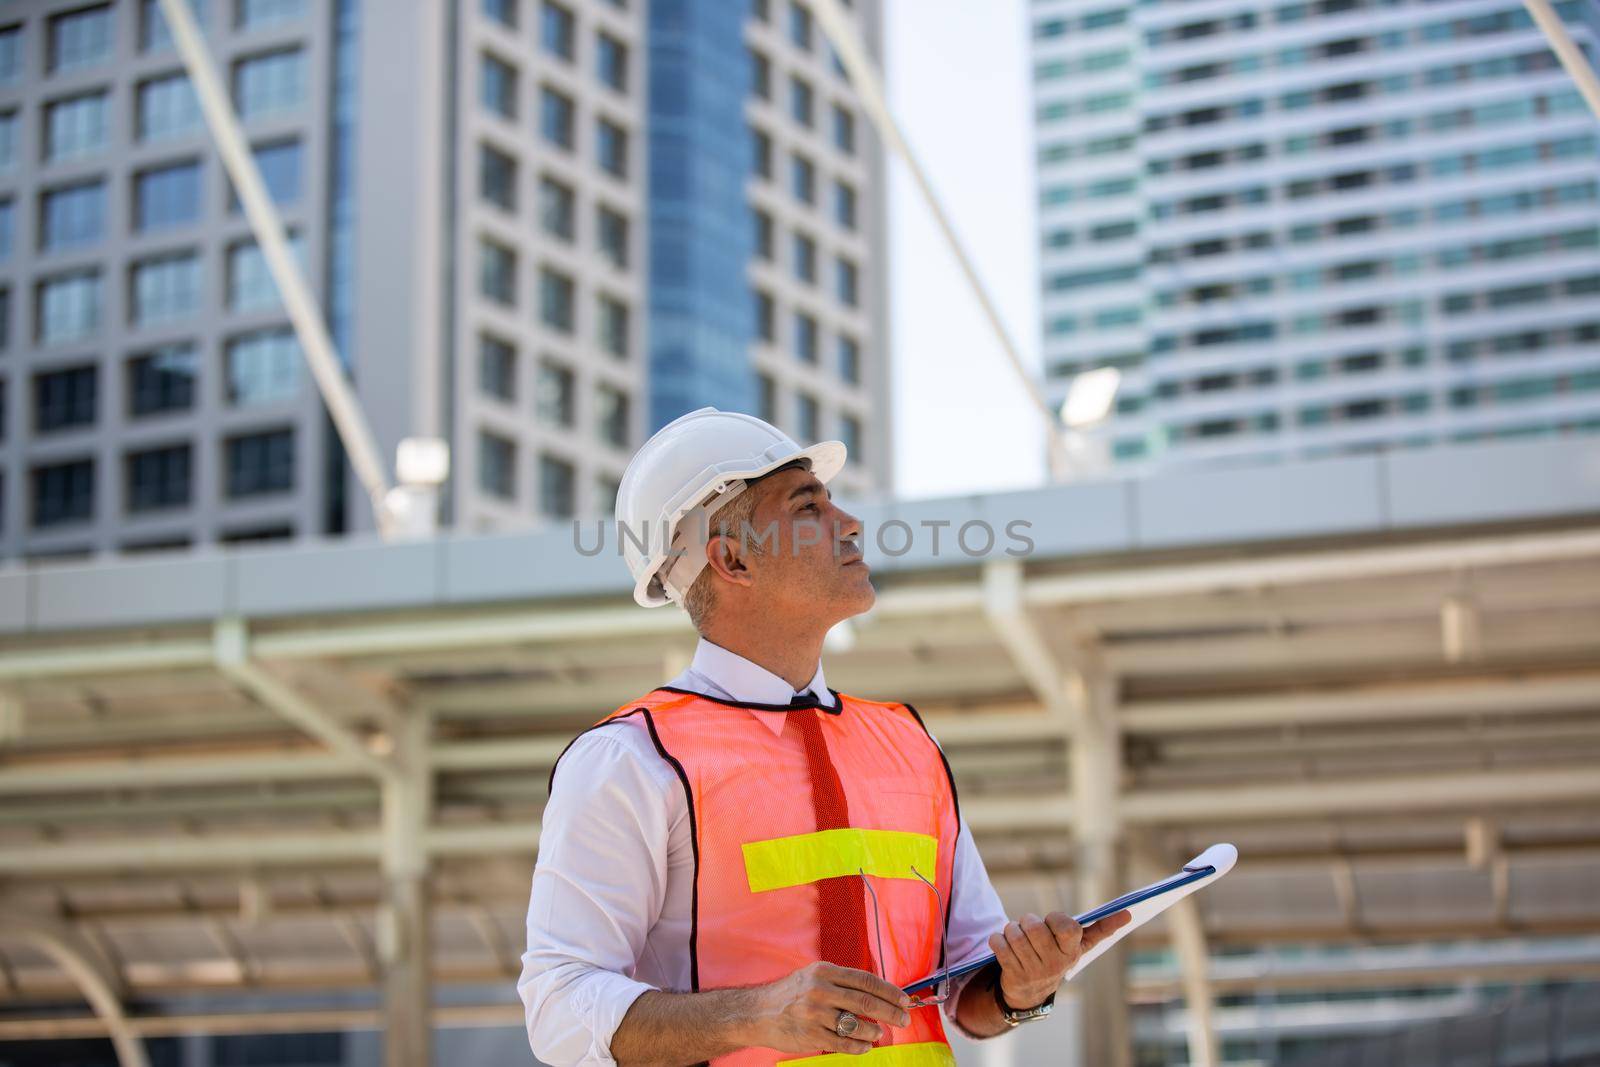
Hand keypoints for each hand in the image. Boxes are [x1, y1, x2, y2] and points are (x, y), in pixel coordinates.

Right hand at [743, 961, 912, 1055]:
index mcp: (824, 972)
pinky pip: (843, 1043)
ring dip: (874, 1030)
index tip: (904, 1000)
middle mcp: (820, 990)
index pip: (865, 980)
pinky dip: (859, 1046)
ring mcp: (815, 1014)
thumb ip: (842, 982)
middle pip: (866, 1002)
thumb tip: (877, 992)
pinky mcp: (811, 1035)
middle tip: (904, 1019)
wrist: (758, 1012)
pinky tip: (866, 1045)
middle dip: (891, 1012)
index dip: (889, 991)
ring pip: (856, 1025)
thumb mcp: (814, 976)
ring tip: (879, 1032)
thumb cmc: (791, 994)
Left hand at [988, 909, 1132, 1009]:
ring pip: (1014, 933)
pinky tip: (1003, 945)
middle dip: (1027, 921)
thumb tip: (1128, 913)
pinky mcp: (1012, 974)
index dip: (1056, 919)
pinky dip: (997, 939)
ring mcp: (1033, 970)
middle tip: (1029, 926)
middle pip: (1034, 927)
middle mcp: (1055, 963)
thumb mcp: (1079, 946)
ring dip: (1011, 929)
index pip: (1067, 927)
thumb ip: (1101, 928)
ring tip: (1016, 935)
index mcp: (1072, 952)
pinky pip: (998, 944)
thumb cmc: (1057, 957)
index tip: (1053, 922)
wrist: (1030, 993)